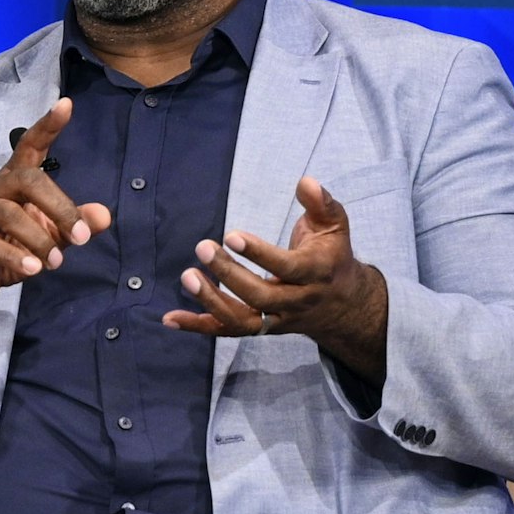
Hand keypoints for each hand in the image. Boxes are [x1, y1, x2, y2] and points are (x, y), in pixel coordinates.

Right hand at [0, 98, 112, 304]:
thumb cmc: (10, 245)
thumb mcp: (48, 234)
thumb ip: (74, 223)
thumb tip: (104, 216)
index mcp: (16, 180)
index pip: (31, 145)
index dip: (47, 126)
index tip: (66, 104)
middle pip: (28, 180)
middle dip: (59, 207)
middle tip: (81, 237)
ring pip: (10, 214)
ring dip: (39, 239)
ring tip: (56, 263)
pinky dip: (15, 256)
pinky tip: (34, 269)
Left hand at [162, 176, 385, 351]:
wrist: (344, 305)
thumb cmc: (331, 256)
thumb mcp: (335, 226)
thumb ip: (321, 203)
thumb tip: (306, 181)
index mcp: (316, 273)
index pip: (286, 267)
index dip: (258, 253)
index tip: (231, 235)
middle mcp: (297, 301)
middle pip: (260, 296)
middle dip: (229, 274)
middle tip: (203, 248)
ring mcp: (277, 319)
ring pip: (243, 321)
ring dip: (211, 302)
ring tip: (187, 277)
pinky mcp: (261, 329)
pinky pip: (228, 331)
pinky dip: (199, 326)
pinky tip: (170, 318)